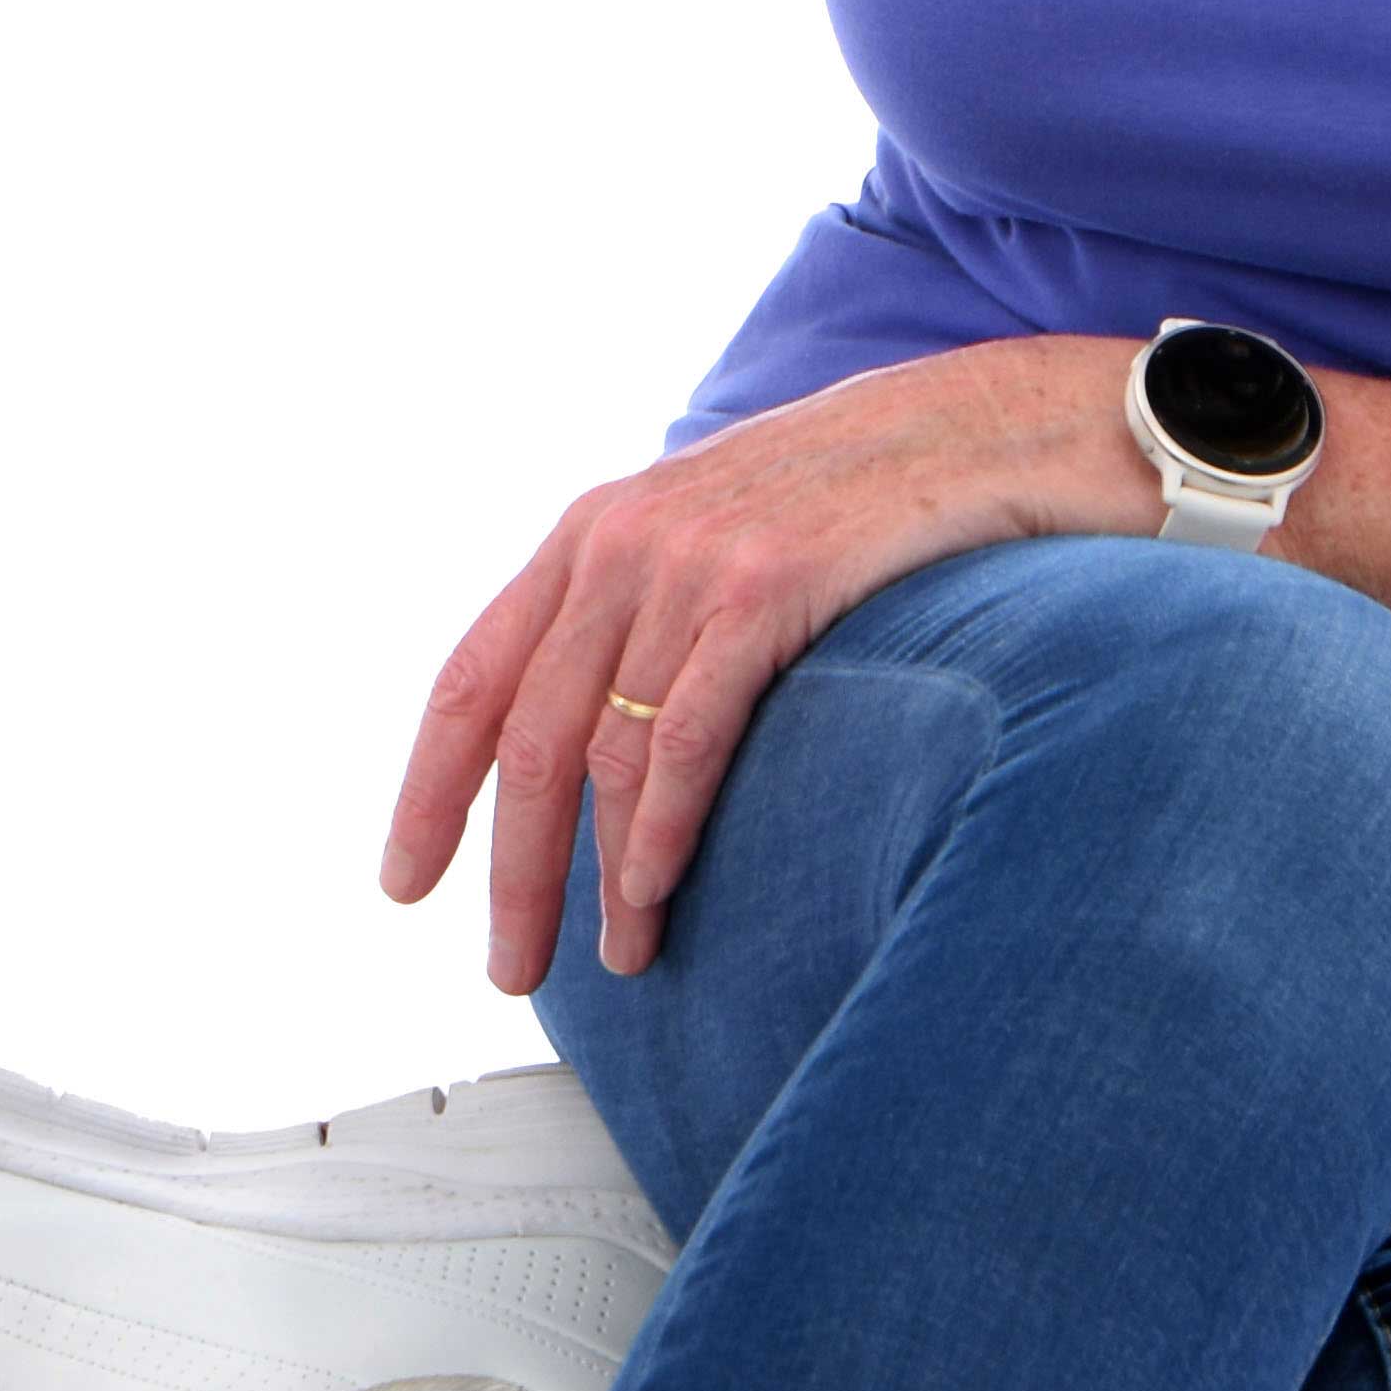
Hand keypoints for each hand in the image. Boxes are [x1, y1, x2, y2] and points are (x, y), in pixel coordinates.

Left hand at [382, 337, 1138, 990]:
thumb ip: (648, 611)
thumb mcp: (719, 532)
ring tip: (618, 955)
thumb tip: (602, 736)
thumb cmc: (863, 492)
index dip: (428, 790)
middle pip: (523, 736)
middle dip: (510, 869)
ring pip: (599, 750)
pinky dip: (661, 828)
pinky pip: (683, 735)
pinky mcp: (764, 585)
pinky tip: (656, 891)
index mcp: (592, 532)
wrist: (985, 422)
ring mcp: (690, 560)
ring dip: (599, 874)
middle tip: (512, 967)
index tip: (405, 881)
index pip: (472, 678)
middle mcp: (621, 541)